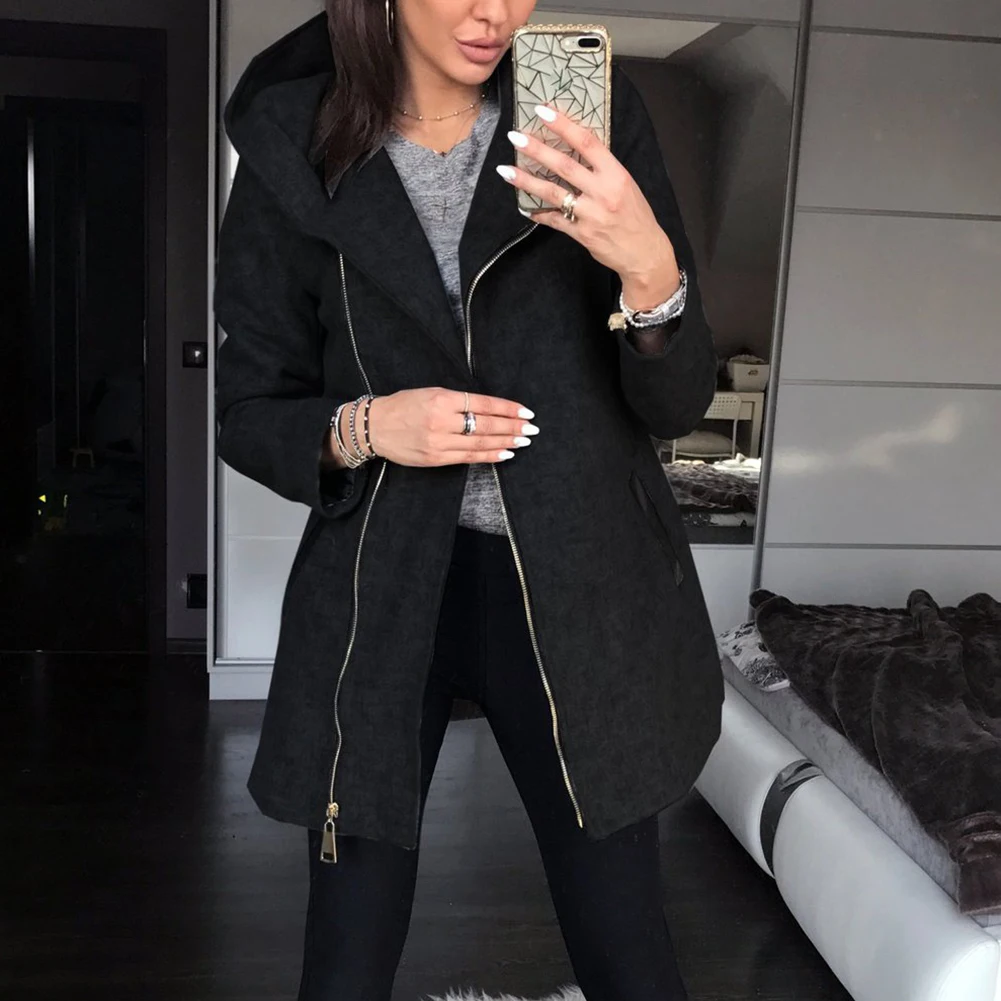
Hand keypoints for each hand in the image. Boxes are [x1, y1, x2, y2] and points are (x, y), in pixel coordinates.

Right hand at [331, 388, 539, 467]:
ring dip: (505, 442)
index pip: (483, 404)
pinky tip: (504, 453)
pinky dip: (489, 455)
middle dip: (512, 427)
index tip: (525, 412)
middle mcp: (441, 420)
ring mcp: (438, 442)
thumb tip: (491, 409)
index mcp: (441, 399)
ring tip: (523, 441)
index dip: (507, 409)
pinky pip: (468, 458)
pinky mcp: (435, 458)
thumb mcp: (431, 393)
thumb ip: (458, 401)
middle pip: (486, 425)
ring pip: (480, 443)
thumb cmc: (404, 406)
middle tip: (531, 429)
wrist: (375, 427)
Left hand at [498, 104, 680, 306]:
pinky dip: (539, 213)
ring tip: (505, 170)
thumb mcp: (626, 185)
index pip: (587, 142)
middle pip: (564, 165)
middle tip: (514, 137)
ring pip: (553, 192)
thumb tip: (575, 151)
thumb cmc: (636, 217)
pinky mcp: (581, 234)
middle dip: (537, 149)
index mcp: (616, 174)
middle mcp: (603, 192)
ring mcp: (590, 214)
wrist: (644, 253)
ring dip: (526, 180)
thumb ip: (603, 169)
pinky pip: (554, 220)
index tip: (542, 111)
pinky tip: (524, 206)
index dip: (563, 125)